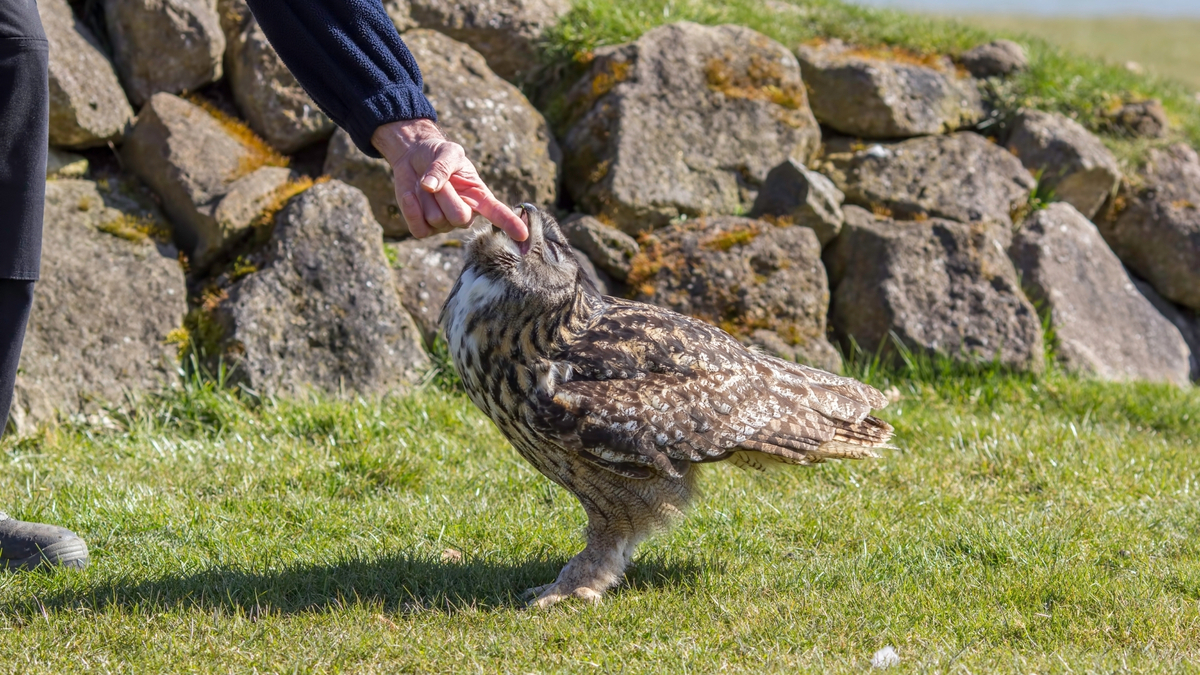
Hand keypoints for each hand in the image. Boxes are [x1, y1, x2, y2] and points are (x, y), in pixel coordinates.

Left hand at [371, 119, 527, 240]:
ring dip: (426, 198)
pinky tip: (411, 195)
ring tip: (426, 184)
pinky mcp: (424, 228)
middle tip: (438, 181)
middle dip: (444, 195)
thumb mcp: (446, 152)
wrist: (413, 157)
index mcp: (478, 196)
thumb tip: (430, 187)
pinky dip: (411, 210)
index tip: (523, 235)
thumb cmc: (437, 153)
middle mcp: (465, 214)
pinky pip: (419, 229)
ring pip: (436, 221)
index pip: (497, 213)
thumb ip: (441, 166)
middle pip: (459, 218)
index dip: (510, 223)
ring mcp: (444, 224)